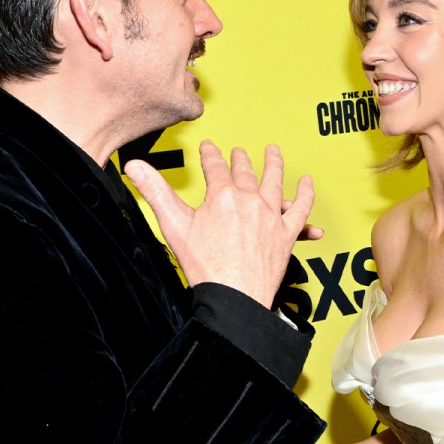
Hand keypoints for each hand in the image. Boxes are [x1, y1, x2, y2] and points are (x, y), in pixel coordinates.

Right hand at [126, 141, 313, 306]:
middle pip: (245, 172)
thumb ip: (155, 192)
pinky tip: (308, 186)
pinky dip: (306, 195)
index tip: (209, 147)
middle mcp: (250, 201)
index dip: (210, 154)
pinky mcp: (286, 234)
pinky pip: (301, 210)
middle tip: (238, 152)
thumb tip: (135, 167)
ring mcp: (270, 216)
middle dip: (239, 159)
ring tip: (273, 152)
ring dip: (274, 164)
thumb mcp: (174, 226)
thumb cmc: (206, 267)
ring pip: (275, 182)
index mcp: (223, 196)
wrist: (234, 297)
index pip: (215, 166)